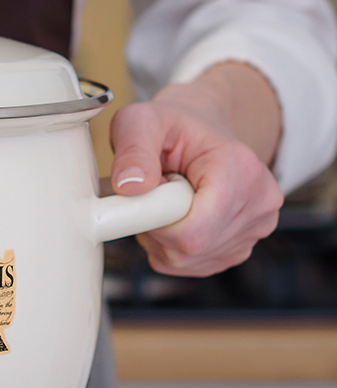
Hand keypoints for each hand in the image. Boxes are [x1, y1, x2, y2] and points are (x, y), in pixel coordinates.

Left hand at [108, 62, 283, 276]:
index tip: (144, 192)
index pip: (193, 230)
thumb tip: (129, 187)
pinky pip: (191, 265)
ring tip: (166, 198)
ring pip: (188, 261)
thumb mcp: (141, 122)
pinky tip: (175, 216)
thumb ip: (132, 150)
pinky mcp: (240, 248)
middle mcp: (259, 204)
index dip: (155, 220)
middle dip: (156, 227)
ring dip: (161, 237)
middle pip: (190, 248)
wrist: (200, 130)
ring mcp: (254, 230)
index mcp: (241, 170)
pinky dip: (170, 247)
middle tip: (152, 192)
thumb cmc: (172, 125)